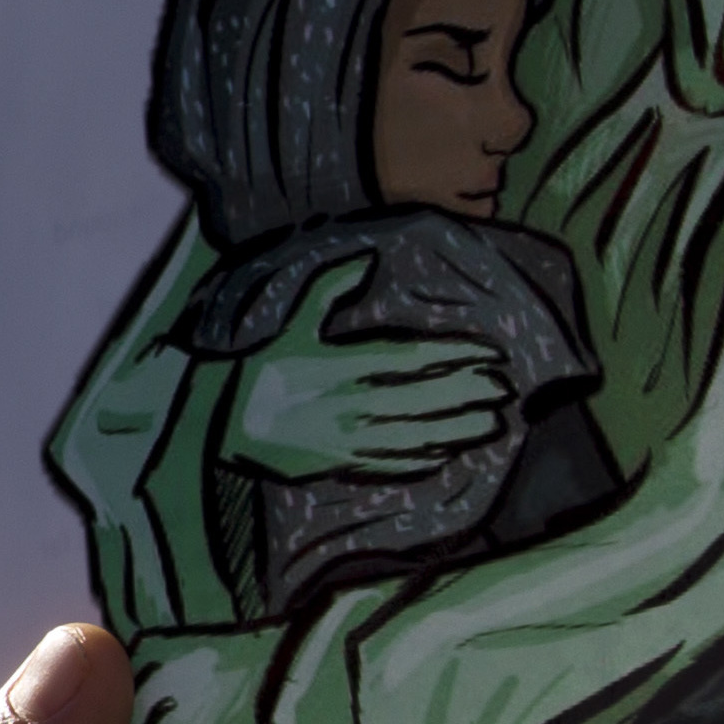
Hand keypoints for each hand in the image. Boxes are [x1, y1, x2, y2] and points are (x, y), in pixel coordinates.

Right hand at [211, 257, 508, 484]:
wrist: (220, 422)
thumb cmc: (260, 367)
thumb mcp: (292, 321)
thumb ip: (329, 286)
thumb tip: (366, 259)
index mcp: (345, 363)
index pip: (414, 357)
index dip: (456, 356)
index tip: (488, 353)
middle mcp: (353, 401)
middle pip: (425, 397)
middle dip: (468, 392)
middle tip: (503, 388)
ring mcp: (349, 437)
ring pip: (417, 434)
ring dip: (458, 428)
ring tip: (491, 422)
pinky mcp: (341, 464)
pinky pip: (392, 464)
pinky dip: (425, 458)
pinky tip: (447, 452)